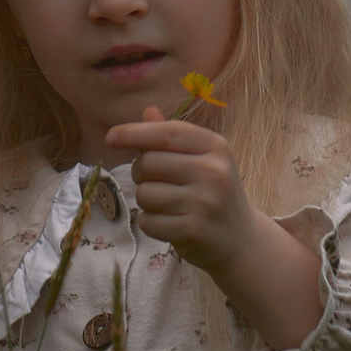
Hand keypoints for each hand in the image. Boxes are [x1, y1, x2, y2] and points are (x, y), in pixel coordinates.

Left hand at [105, 108, 255, 278]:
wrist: (240, 239)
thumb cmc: (213, 192)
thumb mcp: (202, 158)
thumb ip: (172, 136)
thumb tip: (148, 111)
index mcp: (215, 146)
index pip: (166, 133)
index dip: (134, 132)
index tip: (110, 137)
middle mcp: (213, 171)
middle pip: (148, 163)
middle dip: (140, 173)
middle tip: (158, 183)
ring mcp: (204, 202)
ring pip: (144, 194)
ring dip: (146, 202)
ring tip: (169, 206)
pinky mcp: (193, 230)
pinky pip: (148, 221)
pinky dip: (151, 224)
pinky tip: (171, 224)